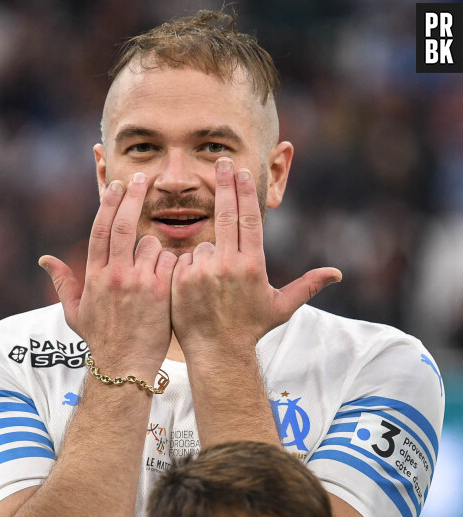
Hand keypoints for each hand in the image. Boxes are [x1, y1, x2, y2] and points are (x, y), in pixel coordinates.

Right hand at [39, 173, 175, 376]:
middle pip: (123, 224)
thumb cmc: (102, 341)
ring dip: (155, 249)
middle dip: (133, 196)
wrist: (125, 367)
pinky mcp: (160, 290)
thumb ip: (63, 284)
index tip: (118, 184)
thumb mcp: (75, 314)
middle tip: (144, 178)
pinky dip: (172, 264)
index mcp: (94, 276)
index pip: (100, 229)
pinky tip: (171, 279)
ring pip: (151, 244)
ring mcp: (138, 281)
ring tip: (155, 271)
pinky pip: (170, 262)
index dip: (109, 203)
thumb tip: (44, 260)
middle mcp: (114, 274)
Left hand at [171, 157, 340, 358]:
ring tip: (212, 286)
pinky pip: (182, 261)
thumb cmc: (250, 329)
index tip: (241, 170)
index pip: (248, 217)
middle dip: (224, 184)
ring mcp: (201, 272)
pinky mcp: (180, 280)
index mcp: (252, 265)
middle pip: (224, 214)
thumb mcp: (281, 307)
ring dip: (207, 257)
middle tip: (221, 163)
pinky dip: (188, 268)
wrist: (217, 352)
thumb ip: (307, 286)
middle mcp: (227, 265)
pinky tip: (194, 287)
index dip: (244, 190)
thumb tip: (337, 274)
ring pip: (203, 246)